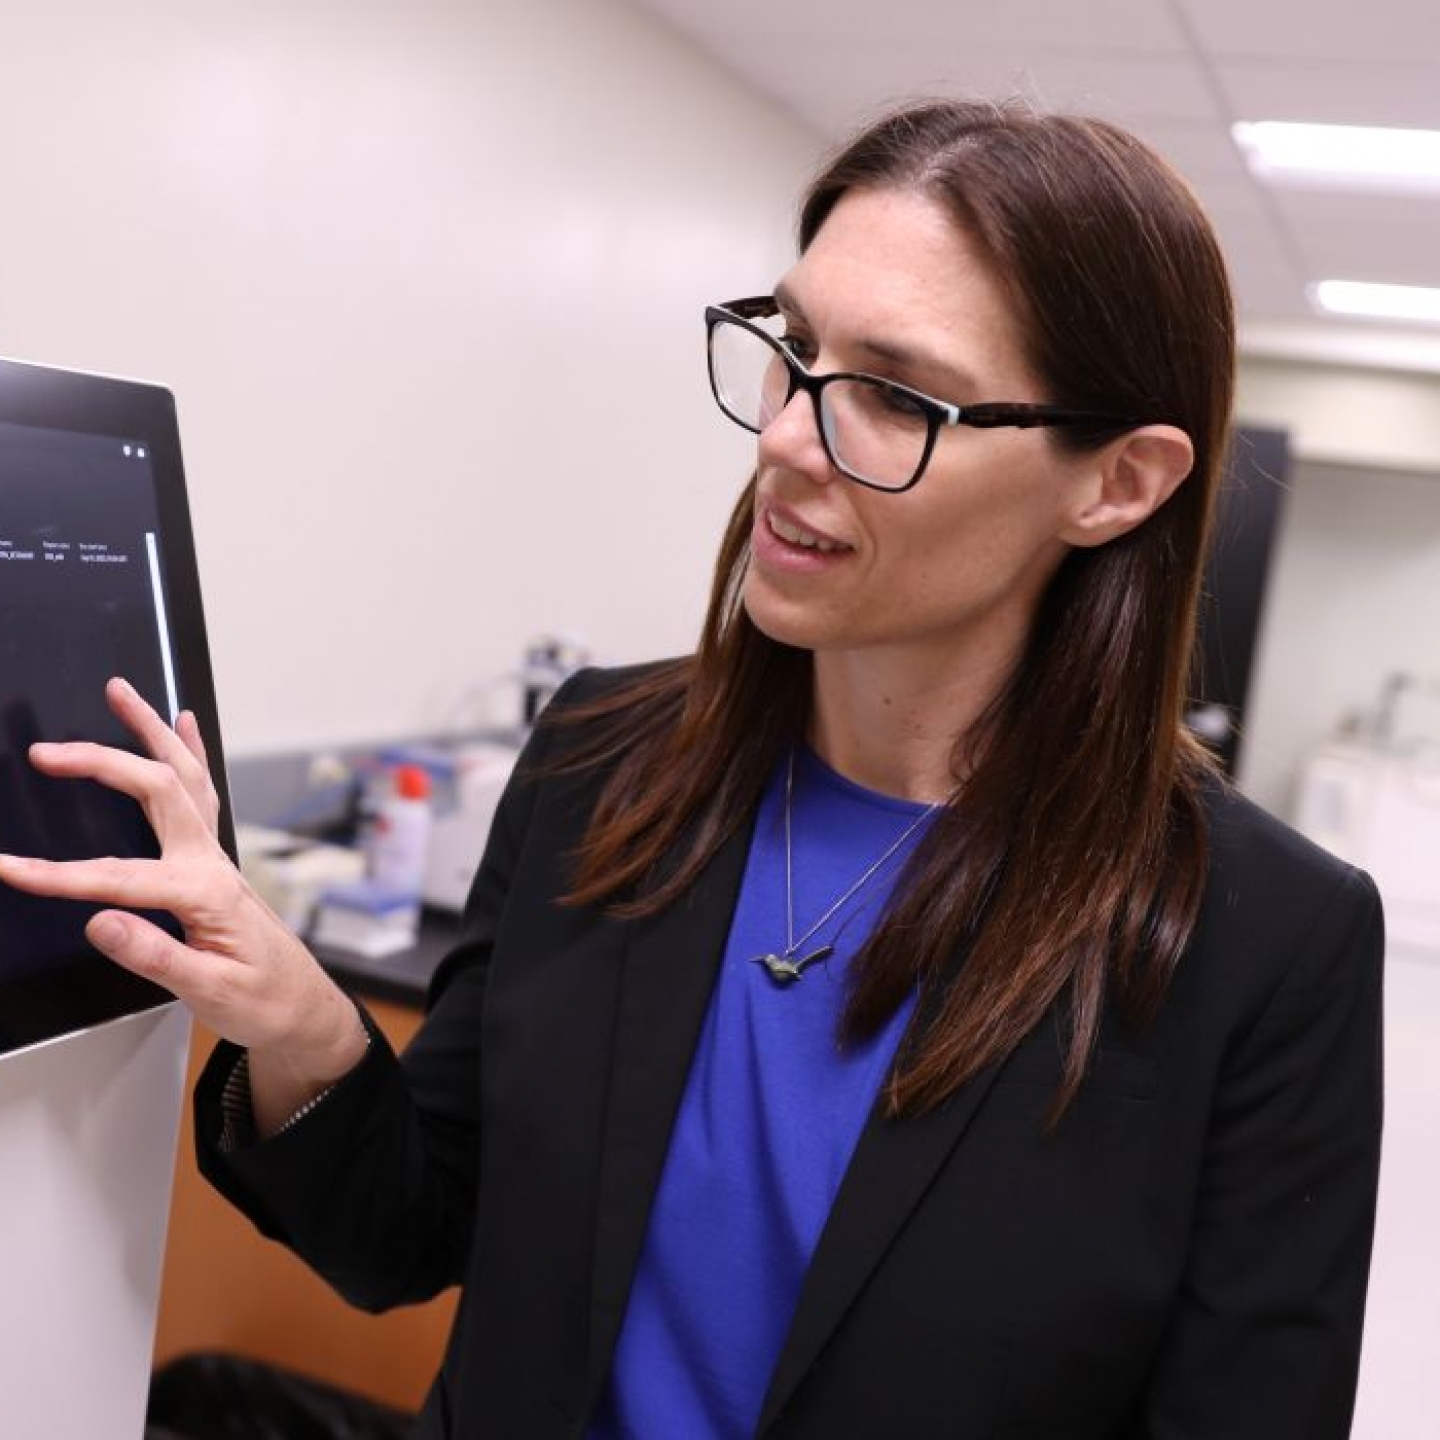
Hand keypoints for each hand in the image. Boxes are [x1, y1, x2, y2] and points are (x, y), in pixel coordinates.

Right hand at [0, 677, 366, 1132]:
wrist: (300, 1004)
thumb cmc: (260, 999)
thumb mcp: (207, 991)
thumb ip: (155, 956)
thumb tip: (101, 922)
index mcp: (204, 894)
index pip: (117, 878)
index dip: (57, 875)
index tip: (9, 868)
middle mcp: (211, 862)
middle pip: (158, 792)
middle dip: (102, 763)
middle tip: (49, 750)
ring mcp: (215, 855)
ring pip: (184, 775)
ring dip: (152, 730)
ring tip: (122, 692)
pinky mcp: (213, 860)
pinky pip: (203, 791)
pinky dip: (191, 751)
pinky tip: (183, 721)